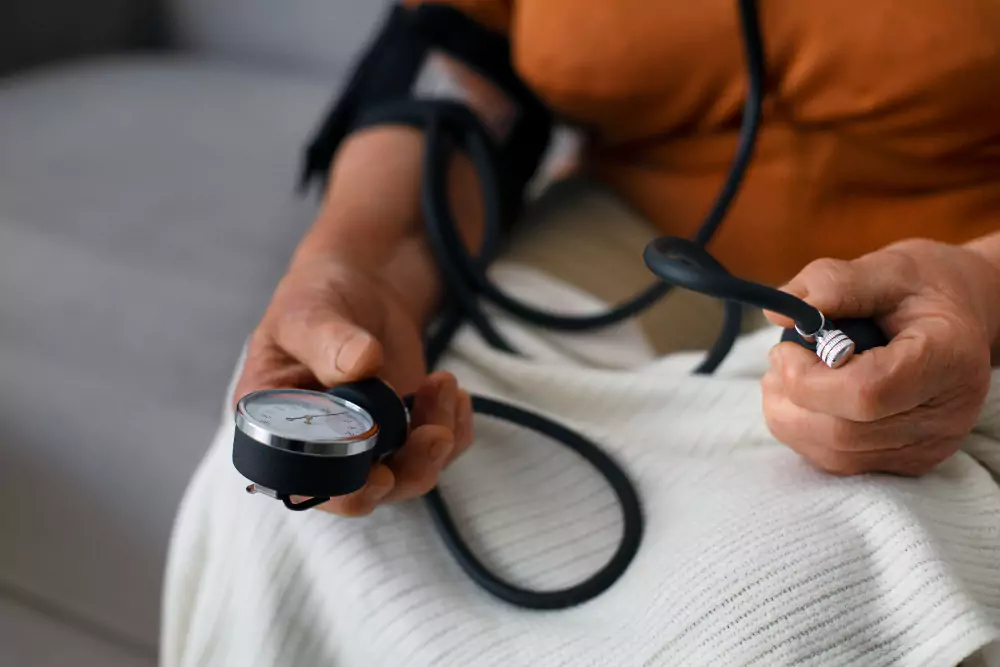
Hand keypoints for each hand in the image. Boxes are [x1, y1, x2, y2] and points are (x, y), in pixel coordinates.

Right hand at [234, 257, 473, 514]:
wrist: (359, 288)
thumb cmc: (315, 298)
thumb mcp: (309, 311)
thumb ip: (328, 338)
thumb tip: (361, 364)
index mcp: (276, 430)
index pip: (304, 485)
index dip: (345, 491)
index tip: (383, 474)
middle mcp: (320, 451)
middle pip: (367, 492)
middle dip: (408, 468)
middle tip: (435, 432)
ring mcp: (367, 446)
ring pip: (409, 475)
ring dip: (437, 439)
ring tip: (443, 384)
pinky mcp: (404, 433)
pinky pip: (439, 452)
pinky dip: (455, 429)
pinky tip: (452, 391)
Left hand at [762, 238, 999, 476]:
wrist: (958, 320)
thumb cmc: (921, 290)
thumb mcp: (885, 269)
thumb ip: (833, 284)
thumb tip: (779, 314)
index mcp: (947, 358)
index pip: (866, 393)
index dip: (808, 377)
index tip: (784, 347)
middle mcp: (945, 415)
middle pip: (843, 432)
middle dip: (791, 397)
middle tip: (778, 359)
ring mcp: (928, 446)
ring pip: (834, 454)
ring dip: (790, 416)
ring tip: (786, 374)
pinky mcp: (908, 462)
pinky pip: (839, 461)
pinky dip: (806, 431)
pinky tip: (807, 397)